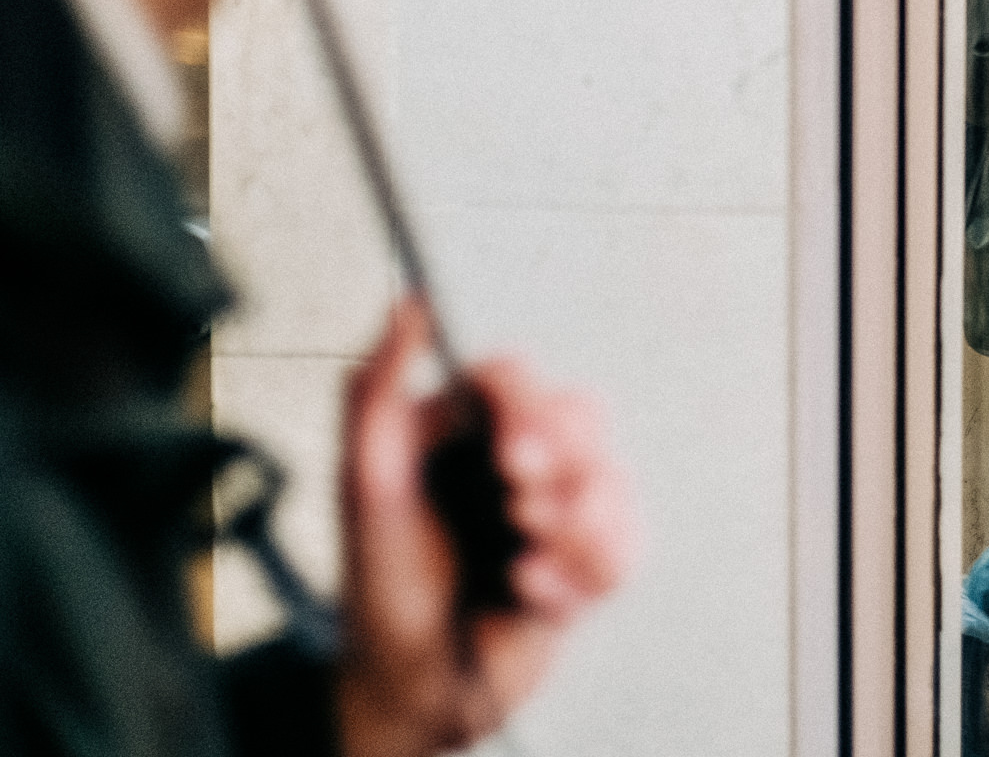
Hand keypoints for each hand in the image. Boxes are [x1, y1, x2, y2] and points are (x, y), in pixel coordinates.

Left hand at [336, 302, 637, 756]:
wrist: (408, 684)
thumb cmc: (379, 581)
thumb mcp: (364, 481)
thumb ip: (377, 388)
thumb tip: (405, 304)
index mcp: (470, 424)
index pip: (518, 376)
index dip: (525, 404)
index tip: (508, 449)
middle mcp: (522, 455)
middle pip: (584, 415)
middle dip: (559, 465)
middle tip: (517, 504)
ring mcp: (559, 506)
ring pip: (613, 482)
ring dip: (569, 528)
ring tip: (520, 561)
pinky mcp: (587, 561)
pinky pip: (624, 550)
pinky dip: (576, 576)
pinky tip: (531, 591)